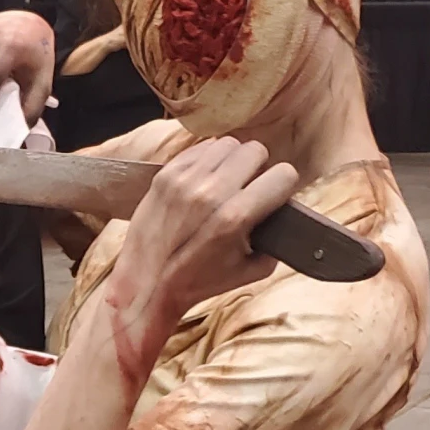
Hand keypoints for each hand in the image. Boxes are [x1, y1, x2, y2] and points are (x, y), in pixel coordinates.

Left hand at [107, 138, 299, 333]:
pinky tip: (205, 180)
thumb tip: (282, 213)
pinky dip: (208, 160)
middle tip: (249, 187)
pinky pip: (199, 149)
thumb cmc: (198, 282)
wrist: (146, 284)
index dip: (283, 185)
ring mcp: (185, 180)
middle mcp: (210, 192)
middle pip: (255, 151)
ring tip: (227, 181)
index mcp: (236, 217)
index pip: (283, 175)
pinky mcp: (165, 175)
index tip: (276, 194)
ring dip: (233, 160)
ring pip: (227, 144)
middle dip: (258, 168)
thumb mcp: (251, 270)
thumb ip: (273, 238)